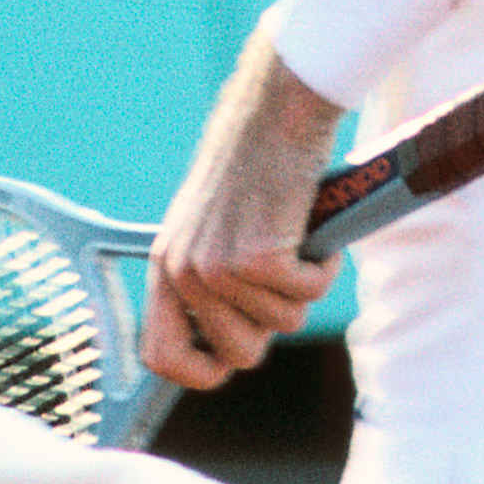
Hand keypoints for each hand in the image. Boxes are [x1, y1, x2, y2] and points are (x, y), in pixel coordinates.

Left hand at [143, 35, 342, 393]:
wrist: (278, 111)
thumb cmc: (258, 167)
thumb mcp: (215, 228)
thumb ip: (212, 280)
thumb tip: (233, 343)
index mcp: (166, 265)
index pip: (161, 357)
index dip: (201, 372)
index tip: (231, 360)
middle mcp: (182, 270)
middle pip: (239, 353)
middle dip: (272, 322)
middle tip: (281, 273)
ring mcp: (217, 267)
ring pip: (281, 325)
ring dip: (302, 288)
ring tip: (295, 238)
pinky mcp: (257, 258)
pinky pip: (306, 295)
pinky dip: (322, 268)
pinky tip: (312, 231)